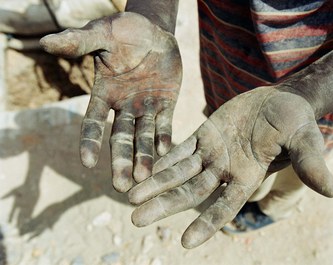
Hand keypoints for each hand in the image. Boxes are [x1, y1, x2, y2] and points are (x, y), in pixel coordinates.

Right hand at [40, 12, 181, 191]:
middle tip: (121, 186)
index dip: (90, 141)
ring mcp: (145, 107)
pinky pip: (165, 124)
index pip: (93, 122)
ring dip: (144, 157)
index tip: (88, 164)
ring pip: (143, 137)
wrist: (154, 31)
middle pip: (120, 138)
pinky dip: (165, 138)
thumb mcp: (102, 34)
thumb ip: (79, 42)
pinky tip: (166, 153)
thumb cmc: (124, 31)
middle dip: (120, 161)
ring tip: (145, 178)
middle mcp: (123, 106)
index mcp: (104, 94)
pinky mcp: (165, 104)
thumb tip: (45, 41)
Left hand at [128, 86, 332, 247]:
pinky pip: (181, 148)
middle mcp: (227, 169)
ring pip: (180, 172)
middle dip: (165, 204)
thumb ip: (310, 164)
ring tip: (130, 196)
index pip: (225, 204)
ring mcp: (213, 152)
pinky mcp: (205, 134)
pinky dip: (164, 158)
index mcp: (248, 175)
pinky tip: (145, 168)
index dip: (207, 222)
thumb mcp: (305, 140)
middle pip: (191, 191)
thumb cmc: (297, 120)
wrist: (283, 99)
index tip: (185, 242)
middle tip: (135, 219)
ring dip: (156, 183)